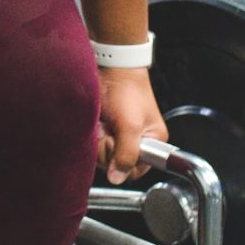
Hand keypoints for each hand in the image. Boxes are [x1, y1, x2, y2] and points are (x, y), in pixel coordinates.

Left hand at [97, 67, 166, 184]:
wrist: (110, 66)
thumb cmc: (127, 90)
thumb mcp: (130, 125)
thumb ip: (127, 154)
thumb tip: (117, 178)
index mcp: (152, 142)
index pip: (134, 170)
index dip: (121, 161)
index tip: (118, 143)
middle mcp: (136, 141)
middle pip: (114, 163)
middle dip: (107, 146)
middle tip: (110, 127)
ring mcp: (118, 135)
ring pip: (102, 154)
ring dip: (97, 139)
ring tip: (103, 122)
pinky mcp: (104, 129)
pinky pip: (93, 143)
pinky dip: (91, 133)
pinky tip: (97, 121)